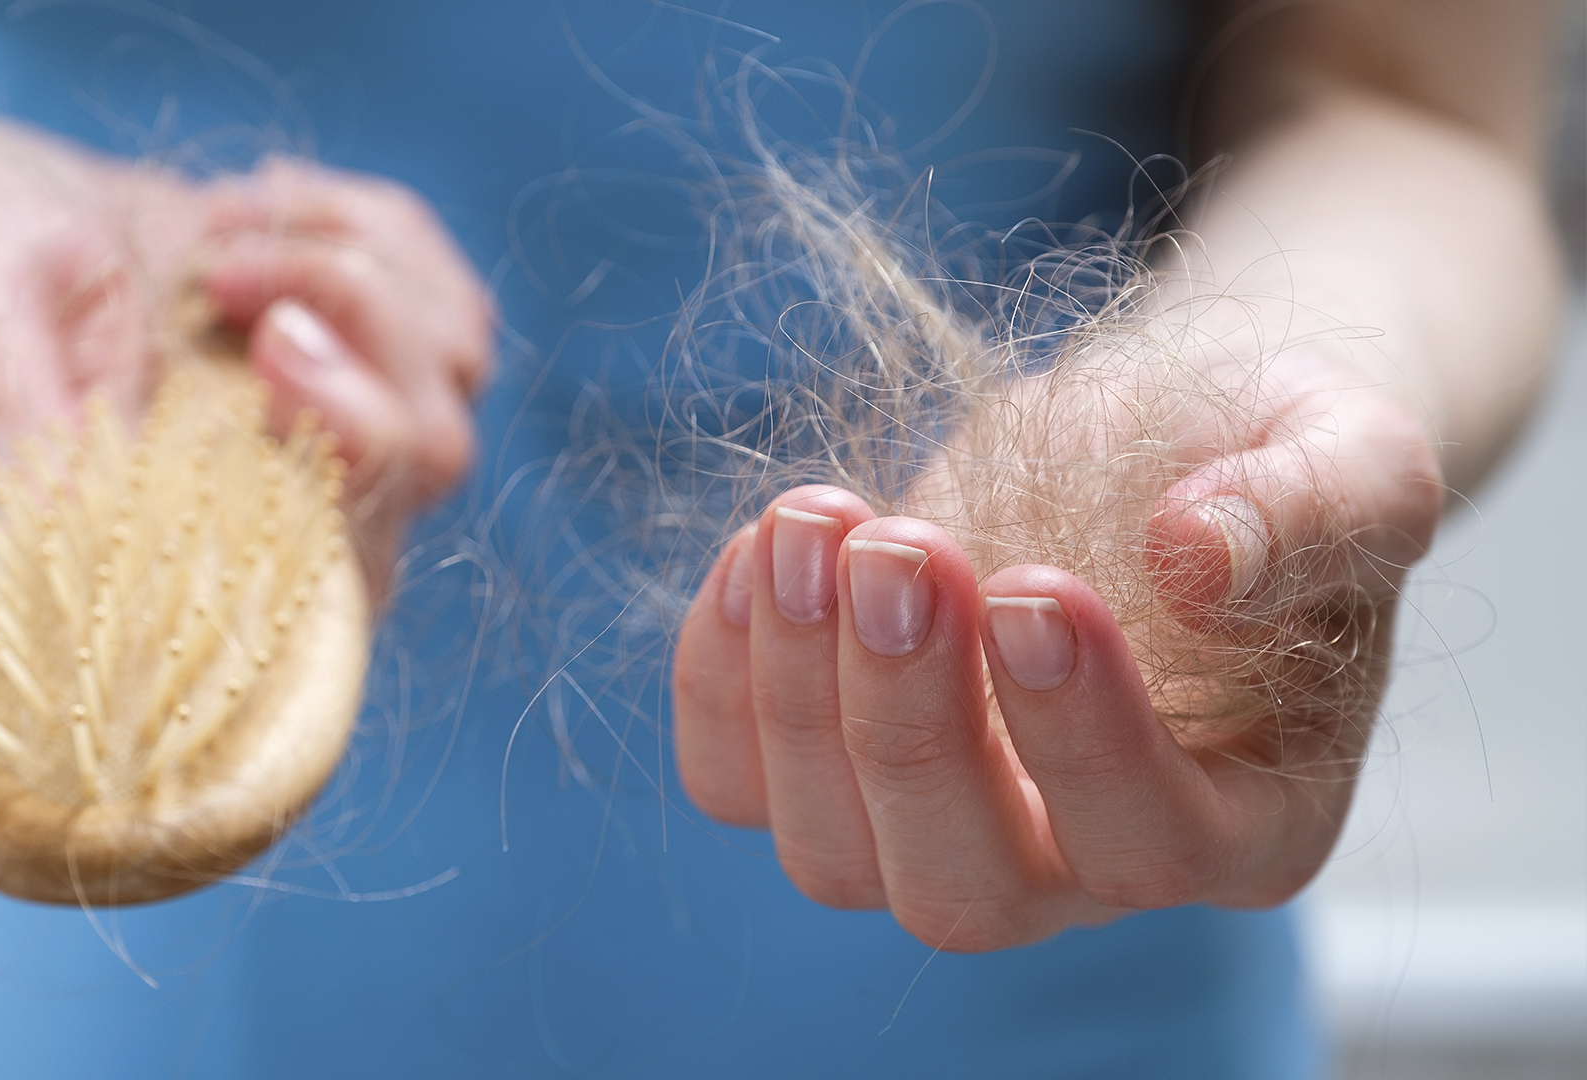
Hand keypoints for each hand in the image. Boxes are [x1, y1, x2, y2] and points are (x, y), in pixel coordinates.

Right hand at [0, 121, 491, 590]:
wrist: (7, 215)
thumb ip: (7, 414)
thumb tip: (69, 507)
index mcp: (202, 554)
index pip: (341, 571)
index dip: (347, 463)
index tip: (270, 347)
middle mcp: (305, 516)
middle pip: (431, 455)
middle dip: (353, 328)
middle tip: (224, 269)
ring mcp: (364, 434)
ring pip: (453, 365)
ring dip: (343, 262)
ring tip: (215, 236)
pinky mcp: (394, 355)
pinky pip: (450, 293)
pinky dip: (365, 225)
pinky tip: (259, 212)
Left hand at [671, 327, 1441, 950]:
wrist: (1163, 440)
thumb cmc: (1266, 461)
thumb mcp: (1351, 455)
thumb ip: (1313, 509)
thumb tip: (1193, 558)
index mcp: (1241, 819)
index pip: (1149, 841)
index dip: (1081, 736)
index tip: (1032, 588)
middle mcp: (1081, 866)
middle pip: (965, 889)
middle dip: (909, 728)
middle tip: (901, 549)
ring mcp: (941, 829)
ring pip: (831, 853)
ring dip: (795, 692)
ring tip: (814, 521)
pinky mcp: (834, 769)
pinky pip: (736, 781)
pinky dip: (717, 678)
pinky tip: (757, 548)